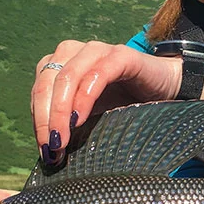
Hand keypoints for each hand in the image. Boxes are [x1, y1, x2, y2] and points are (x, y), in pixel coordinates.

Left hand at [31, 40, 181, 163]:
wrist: (165, 90)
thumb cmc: (124, 104)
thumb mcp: (89, 116)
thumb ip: (68, 126)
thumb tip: (47, 152)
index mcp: (62, 64)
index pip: (39, 90)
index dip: (37, 119)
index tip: (45, 150)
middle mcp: (76, 52)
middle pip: (48, 81)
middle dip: (46, 118)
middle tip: (52, 147)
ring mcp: (99, 51)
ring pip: (68, 75)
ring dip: (61, 109)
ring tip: (62, 138)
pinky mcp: (123, 55)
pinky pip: (98, 73)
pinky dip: (85, 96)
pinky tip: (80, 118)